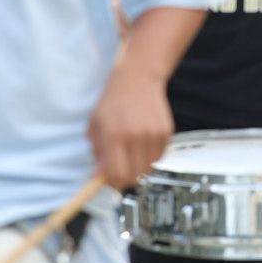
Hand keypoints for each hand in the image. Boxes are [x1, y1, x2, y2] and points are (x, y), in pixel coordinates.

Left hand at [89, 60, 174, 189]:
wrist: (138, 79)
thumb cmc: (113, 101)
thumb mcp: (95, 126)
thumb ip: (98, 153)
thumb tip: (101, 176)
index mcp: (115, 135)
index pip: (117, 174)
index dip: (112, 184)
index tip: (109, 182)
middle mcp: (136, 136)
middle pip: (134, 176)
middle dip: (125, 178)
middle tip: (119, 168)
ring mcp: (153, 134)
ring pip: (147, 169)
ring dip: (138, 167)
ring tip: (131, 152)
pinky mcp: (166, 132)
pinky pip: (159, 157)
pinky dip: (150, 157)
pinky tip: (142, 143)